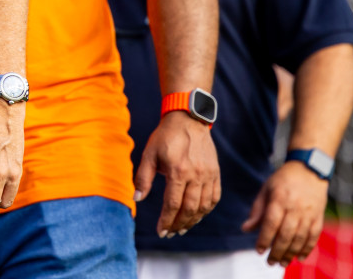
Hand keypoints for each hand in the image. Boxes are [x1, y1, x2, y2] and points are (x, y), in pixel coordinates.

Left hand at [136, 110, 220, 236]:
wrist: (189, 119)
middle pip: (189, 209)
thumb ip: (143, 177)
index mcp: (178, 171)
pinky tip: (197, 215)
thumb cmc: (165, 137)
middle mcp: (196, 175)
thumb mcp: (149, 154)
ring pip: (203, 206)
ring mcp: (209, 175)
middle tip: (171, 233)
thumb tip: (137, 198)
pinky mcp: (216, 174)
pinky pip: (214, 198)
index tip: (161, 231)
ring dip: (193, 221)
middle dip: (179, 224)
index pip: (172, 204)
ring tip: (182, 228)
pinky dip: (206, 210)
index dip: (166, 221)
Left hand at [242, 159, 328, 264]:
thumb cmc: (282, 180)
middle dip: (277, 251)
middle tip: (270, 262)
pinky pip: (314, 236)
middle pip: (286, 234)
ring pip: (300, 238)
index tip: (259, 251)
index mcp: (279, 199)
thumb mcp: (266, 190)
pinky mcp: (319, 217)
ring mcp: (309, 213)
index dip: (264, 239)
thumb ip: (257, 210)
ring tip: (283, 263)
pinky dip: (307, 248)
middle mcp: (295, 207)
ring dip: (291, 253)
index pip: (271, 223)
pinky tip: (300, 258)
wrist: (309, 170)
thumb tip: (245, 229)